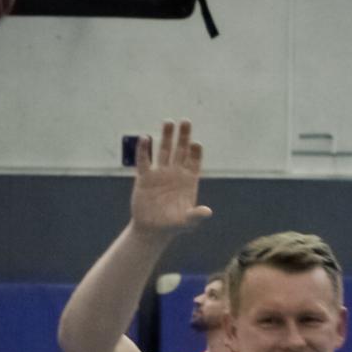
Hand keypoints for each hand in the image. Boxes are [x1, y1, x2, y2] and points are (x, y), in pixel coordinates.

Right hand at [131, 120, 212, 239]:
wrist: (152, 230)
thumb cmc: (172, 226)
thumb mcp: (187, 222)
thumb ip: (196, 215)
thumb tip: (207, 212)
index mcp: (188, 180)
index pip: (194, 161)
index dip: (195, 152)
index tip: (196, 144)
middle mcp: (175, 173)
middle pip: (180, 150)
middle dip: (183, 136)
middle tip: (186, 121)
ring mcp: (160, 173)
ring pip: (163, 150)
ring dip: (166, 136)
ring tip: (168, 122)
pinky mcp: (144, 177)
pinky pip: (144, 160)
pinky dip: (144, 150)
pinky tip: (145, 138)